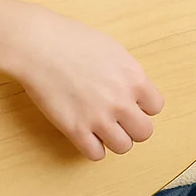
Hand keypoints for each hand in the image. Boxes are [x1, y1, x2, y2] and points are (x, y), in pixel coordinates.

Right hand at [0, 0, 164, 160]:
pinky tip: (86, 135)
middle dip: (133, 127)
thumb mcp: (114, 51)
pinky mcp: (75, 130)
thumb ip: (128, 75)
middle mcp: (121, 101)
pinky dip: (93, 148)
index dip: (142, 106)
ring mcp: (99, 118)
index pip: (155, 107)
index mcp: (134, 79)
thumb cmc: (74, 41)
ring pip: (123, 147)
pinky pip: (96, 154)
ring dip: (115, 140)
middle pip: (144, 132)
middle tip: (118, 119)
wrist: (40, 46)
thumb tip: (134, 92)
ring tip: (102, 128)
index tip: (130, 102)